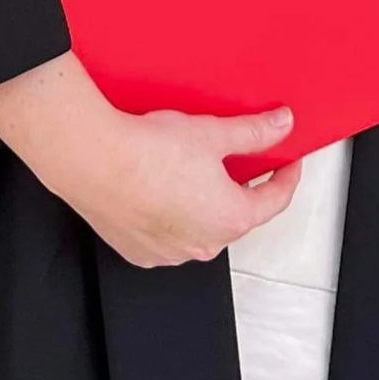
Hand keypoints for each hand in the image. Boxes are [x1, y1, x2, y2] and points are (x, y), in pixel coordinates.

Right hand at [0, 51, 298, 267]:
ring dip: (203, 205)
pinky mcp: (139, 252)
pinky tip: (160, 188)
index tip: (286, 162)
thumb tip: (281, 125)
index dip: (285, 176)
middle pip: (236, 215)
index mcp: (231, 219)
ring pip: (200, 227)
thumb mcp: (213, 133)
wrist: (92, 160)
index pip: (274, 201)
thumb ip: (254, 133)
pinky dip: (171, 216)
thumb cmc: (148, 152)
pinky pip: (166, 235)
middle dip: (240, 188)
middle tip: (235, 159)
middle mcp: (204, 245)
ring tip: (190, 170)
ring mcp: (169, 253)